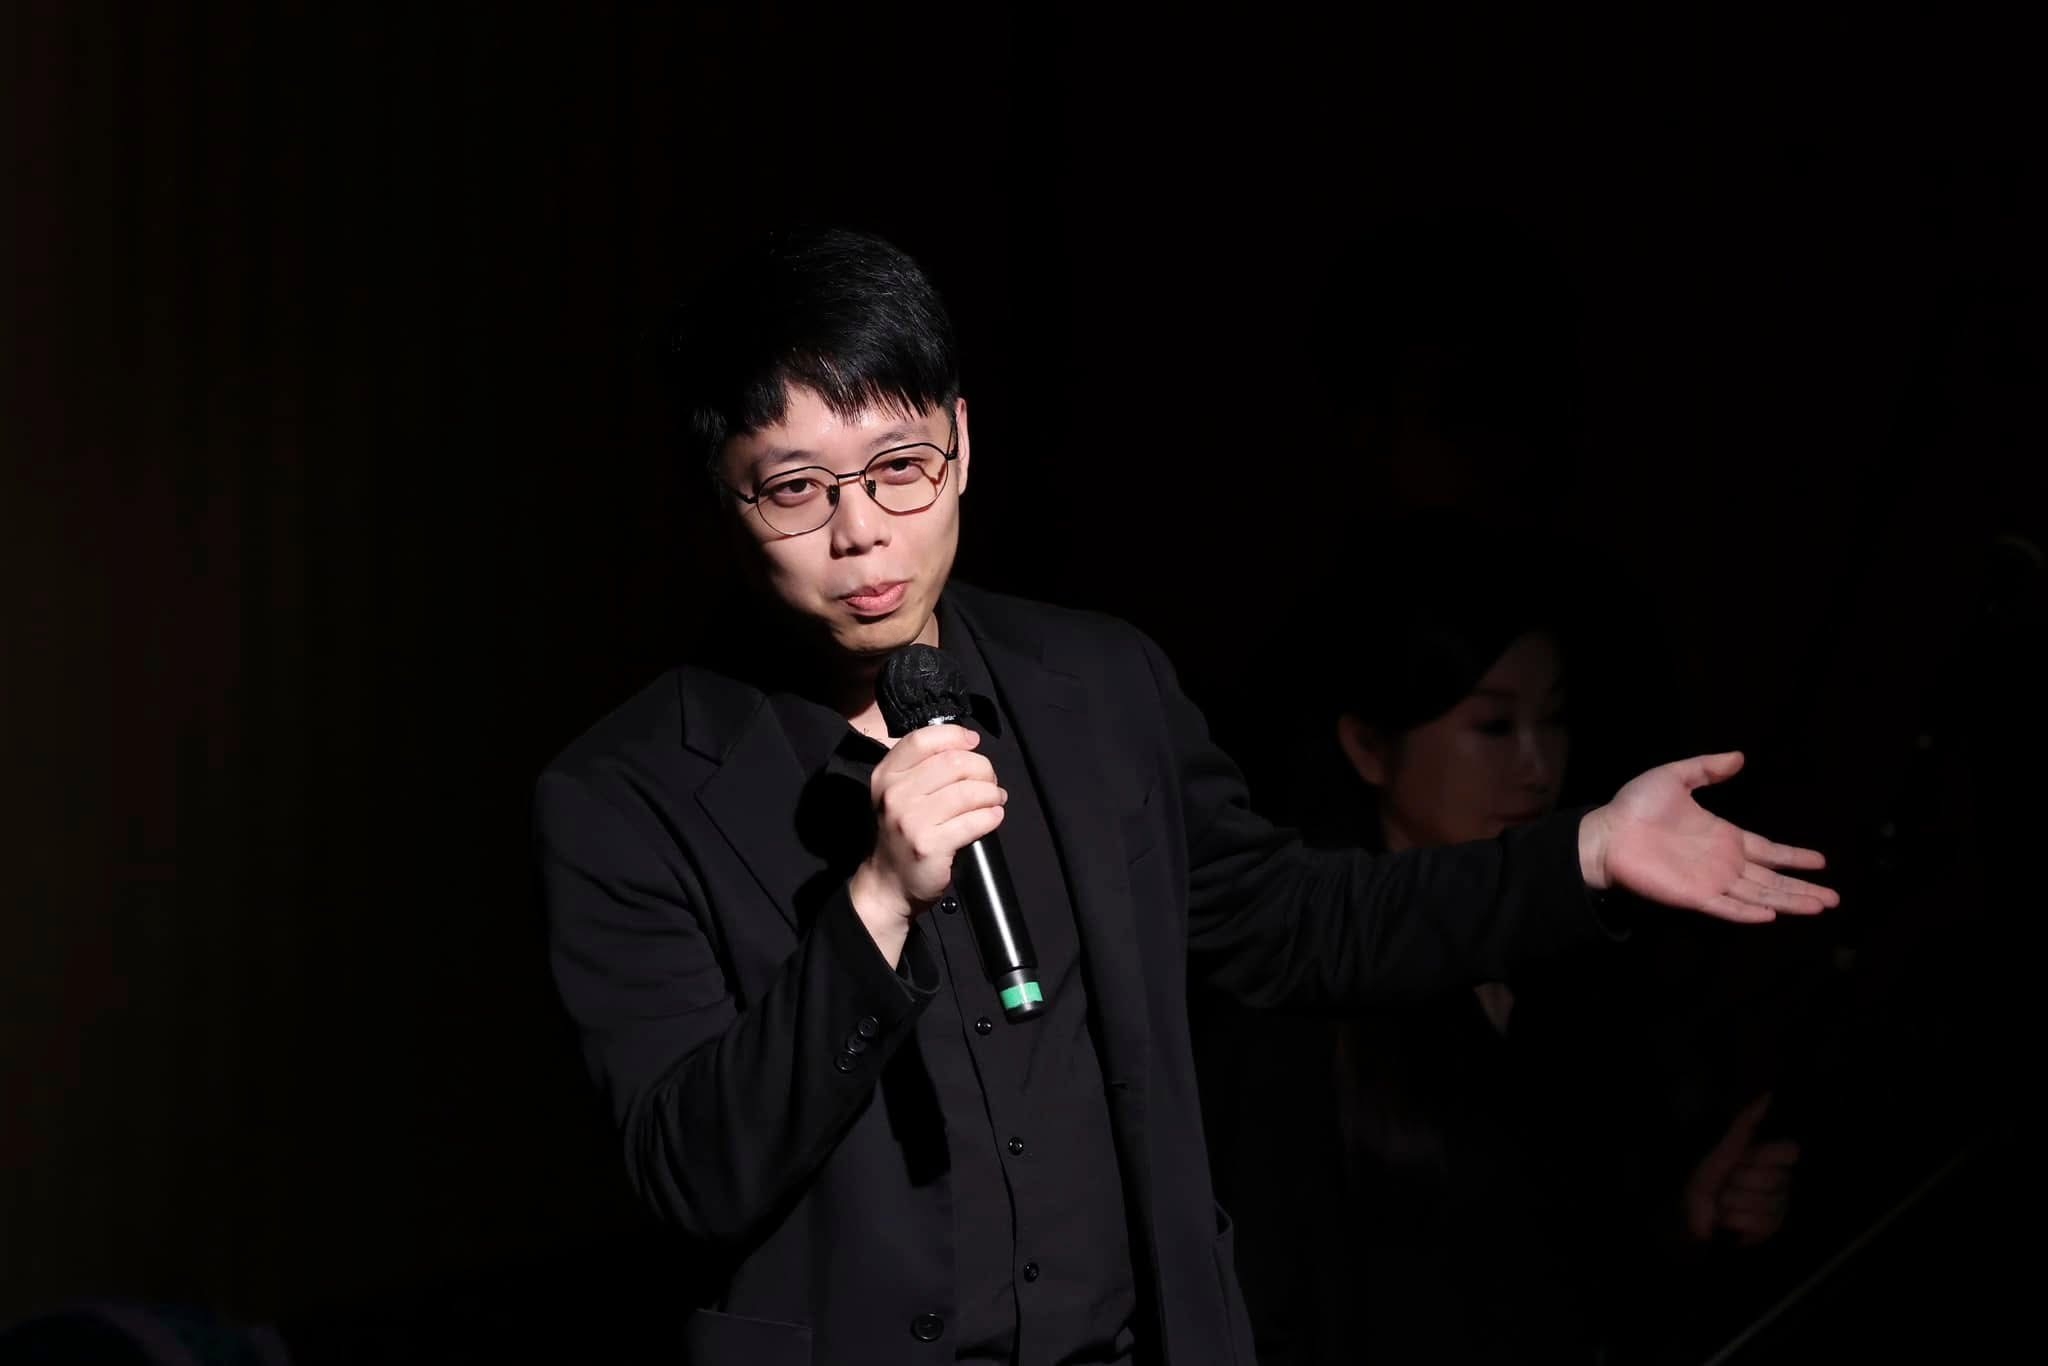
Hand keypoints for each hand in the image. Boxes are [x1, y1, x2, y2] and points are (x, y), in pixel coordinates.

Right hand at [848, 724, 1006, 961]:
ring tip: (995, 800)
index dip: (955, 736)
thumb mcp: (899, 794)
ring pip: (968, 791)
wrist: (887, 884)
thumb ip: (923, 768)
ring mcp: (912, 820)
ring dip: (992, 793)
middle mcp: (895, 794)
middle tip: (990, 781)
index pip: (922, 740)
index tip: (973, 742)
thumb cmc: (901, 835)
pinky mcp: (930, 845)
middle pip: (953, 762)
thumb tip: (967, 744)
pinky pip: (974, 821)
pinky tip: (993, 817)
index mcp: (886, 776)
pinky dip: (992, 816)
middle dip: (982, 768)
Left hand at [1578, 752, 1838, 922]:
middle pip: (1772, 879)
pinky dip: (1748, 912)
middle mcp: (1723, 863)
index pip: (1768, 850)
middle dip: (1803, 888)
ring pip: (1758, 895)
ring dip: (1789, 901)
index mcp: (1723, 837)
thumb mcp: (1675, 777)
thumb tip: (1739, 756)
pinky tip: (1772, 915)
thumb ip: (1707, 769)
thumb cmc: (1635, 807)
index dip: (1793, 857)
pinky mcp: (1692, 896)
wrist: (1605, 832)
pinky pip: (1726, 907)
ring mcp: (1710, 881)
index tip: (1821, 861)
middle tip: (1834, 897)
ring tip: (1820, 906)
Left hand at [1684, 1092, 1799, 1245]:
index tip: (1744, 1156)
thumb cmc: (1706, 1171)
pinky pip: (1762, 1224)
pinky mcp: (1772, 1228)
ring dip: (1732, 1202)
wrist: (1686, 1209)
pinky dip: (1736, 1221)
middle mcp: (1781, 1180)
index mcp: (1769, 1157)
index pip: (1790, 1152)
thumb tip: (1769, 1095)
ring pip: (1765, 1203)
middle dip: (1738, 1179)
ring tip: (1722, 1200)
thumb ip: (1747, 1121)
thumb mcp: (1722, 1144)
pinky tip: (1728, 1218)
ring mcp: (1780, 1206)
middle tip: (1725, 1180)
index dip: (1764, 1155)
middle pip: (1770, 1179)